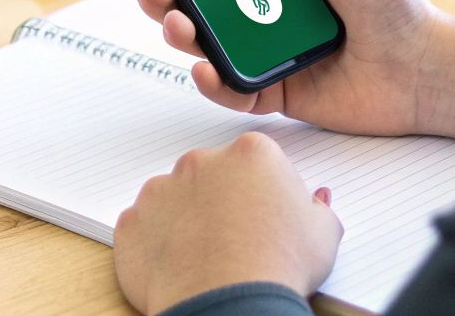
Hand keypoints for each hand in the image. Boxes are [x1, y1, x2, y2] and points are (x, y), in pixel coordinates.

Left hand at [114, 131, 341, 313]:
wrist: (229, 301)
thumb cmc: (278, 266)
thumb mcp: (323, 235)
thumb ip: (319, 209)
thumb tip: (316, 201)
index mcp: (250, 153)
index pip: (254, 161)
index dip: (261, 192)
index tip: (265, 217)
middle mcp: (200, 161)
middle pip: (210, 175)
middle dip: (219, 200)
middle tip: (234, 239)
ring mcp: (159, 190)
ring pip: (172, 199)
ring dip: (183, 220)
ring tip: (205, 258)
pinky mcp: (131, 222)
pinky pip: (142, 229)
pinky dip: (155, 245)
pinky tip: (177, 268)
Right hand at [136, 0, 454, 138]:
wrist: (425, 66)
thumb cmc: (396, 3)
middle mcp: (261, 12)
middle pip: (195, 0)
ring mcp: (263, 53)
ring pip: (203, 44)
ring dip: (179, 31)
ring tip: (177, 20)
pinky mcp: (273, 92)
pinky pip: (230, 89)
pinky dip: (212, 80)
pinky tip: (205, 67)